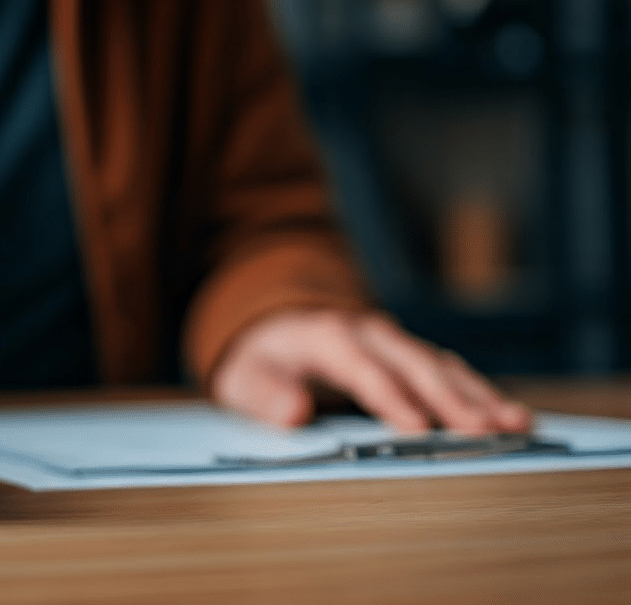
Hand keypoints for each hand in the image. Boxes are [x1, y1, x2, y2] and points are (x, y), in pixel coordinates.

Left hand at [211, 310, 531, 433]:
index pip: (364, 370)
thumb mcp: (243, 376)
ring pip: (441, 366)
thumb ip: (264, 394)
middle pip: (414, 366)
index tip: (418, 427)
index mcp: (327, 336)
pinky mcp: (408, 355)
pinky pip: (448, 372)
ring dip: (478, 395)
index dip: (391, 398)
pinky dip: (478, 393)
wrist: (272, 328)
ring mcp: (393, 341)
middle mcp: (368, 333)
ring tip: (516, 423)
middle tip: (486, 430)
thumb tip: (294, 412)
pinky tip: (508, 414)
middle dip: (451, 398)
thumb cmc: (260, 360)